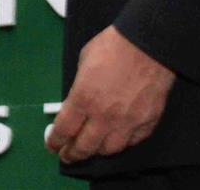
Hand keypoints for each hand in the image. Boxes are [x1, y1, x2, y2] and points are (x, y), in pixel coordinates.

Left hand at [46, 26, 175, 163]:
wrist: (148, 45)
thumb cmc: (113, 46)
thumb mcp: (83, 63)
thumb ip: (79, 87)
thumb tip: (76, 102)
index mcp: (83, 98)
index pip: (64, 129)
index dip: (55, 141)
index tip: (52, 145)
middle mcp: (104, 115)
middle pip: (85, 146)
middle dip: (72, 154)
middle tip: (67, 155)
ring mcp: (128, 122)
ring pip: (109, 149)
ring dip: (97, 151)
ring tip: (91, 149)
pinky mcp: (147, 122)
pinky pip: (133, 141)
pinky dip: (122, 143)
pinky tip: (116, 139)